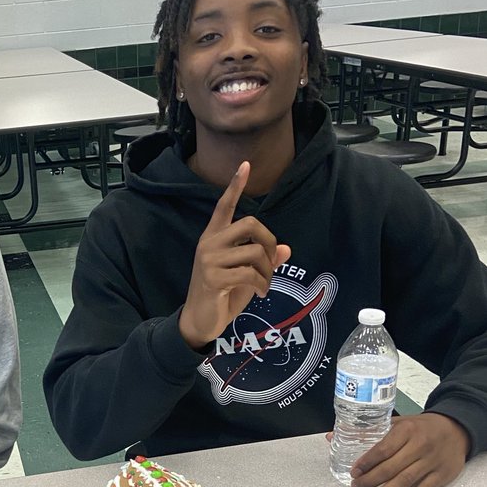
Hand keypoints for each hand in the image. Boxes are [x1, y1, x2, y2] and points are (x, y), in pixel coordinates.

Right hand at [179, 162, 290, 349]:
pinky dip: (263, 284)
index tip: (245, 165)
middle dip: (270, 242)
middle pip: (250, 224)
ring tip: (265, 284)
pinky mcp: (213, 278)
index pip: (224, 206)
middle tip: (272, 262)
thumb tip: (287, 250)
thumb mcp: (247, 276)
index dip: (235, 186)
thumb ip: (264, 261)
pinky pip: (251, 274)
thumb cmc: (222, 296)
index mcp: (214, 238)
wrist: (200, 321)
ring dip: (268, 271)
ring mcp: (209, 260)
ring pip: (255, 252)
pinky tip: (261, 293)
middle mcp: (209, 244)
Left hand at [348, 412, 469, 486]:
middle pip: (391, 468)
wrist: (456, 429)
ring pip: (405, 480)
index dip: (366, 462)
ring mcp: (432, 461)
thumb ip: (368, 430)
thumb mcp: (398, 423)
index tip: (354, 472)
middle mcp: (420, 445)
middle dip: (370, 481)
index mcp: (407, 430)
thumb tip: (331, 436)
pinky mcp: (442, 474)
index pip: (383, 449)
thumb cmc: (421, 427)